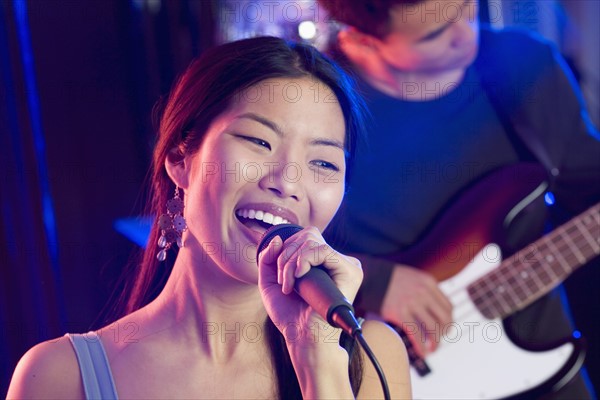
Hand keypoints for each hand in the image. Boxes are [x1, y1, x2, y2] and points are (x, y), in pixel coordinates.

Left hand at [257, 226, 362, 347]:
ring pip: (312, 241)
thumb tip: (277, 238)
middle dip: (285, 255)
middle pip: (308, 235)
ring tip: (289, 286)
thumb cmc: (290, 314)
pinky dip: (303, 261)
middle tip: (283, 282)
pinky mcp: (350, 271)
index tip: (280, 277)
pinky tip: (298, 280)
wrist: (302, 337)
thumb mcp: (271, 281)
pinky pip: (322, 250)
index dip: (285, 250)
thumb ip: (269, 257)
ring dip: (290, 262)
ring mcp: (346, 265)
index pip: (305, 237)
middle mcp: (337, 261)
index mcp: (324, 262)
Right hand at [380, 265, 452, 357]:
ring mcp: (412, 303)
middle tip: (438, 341)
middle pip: (445, 319)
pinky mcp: (400, 313)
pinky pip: (417, 334)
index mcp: (428, 283)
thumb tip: (433, 310)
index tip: (443, 330)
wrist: (370, 276)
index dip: (448, 322)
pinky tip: (422, 352)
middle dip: (444, 334)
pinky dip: (421, 347)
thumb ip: (424, 290)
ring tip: (431, 349)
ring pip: (433, 328)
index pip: (449, 307)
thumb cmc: (389, 279)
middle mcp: (423, 292)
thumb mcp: (412, 277)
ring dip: (435, 343)